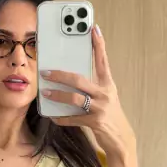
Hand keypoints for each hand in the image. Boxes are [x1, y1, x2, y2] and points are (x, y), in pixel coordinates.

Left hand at [40, 24, 136, 159]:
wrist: (121, 138)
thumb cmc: (109, 114)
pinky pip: (73, 119)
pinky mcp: (95, 122)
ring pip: (74, 98)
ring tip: (45, 93)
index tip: (92, 28)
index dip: (98, 44)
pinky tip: (52, 116)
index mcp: (108, 83)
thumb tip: (70, 77)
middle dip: (60, 75)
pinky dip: (61, 118)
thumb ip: (93, 85)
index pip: (102, 60)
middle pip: (79, 79)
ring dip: (57, 96)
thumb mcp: (106, 96)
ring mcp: (101, 108)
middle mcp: (105, 93)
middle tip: (46, 72)